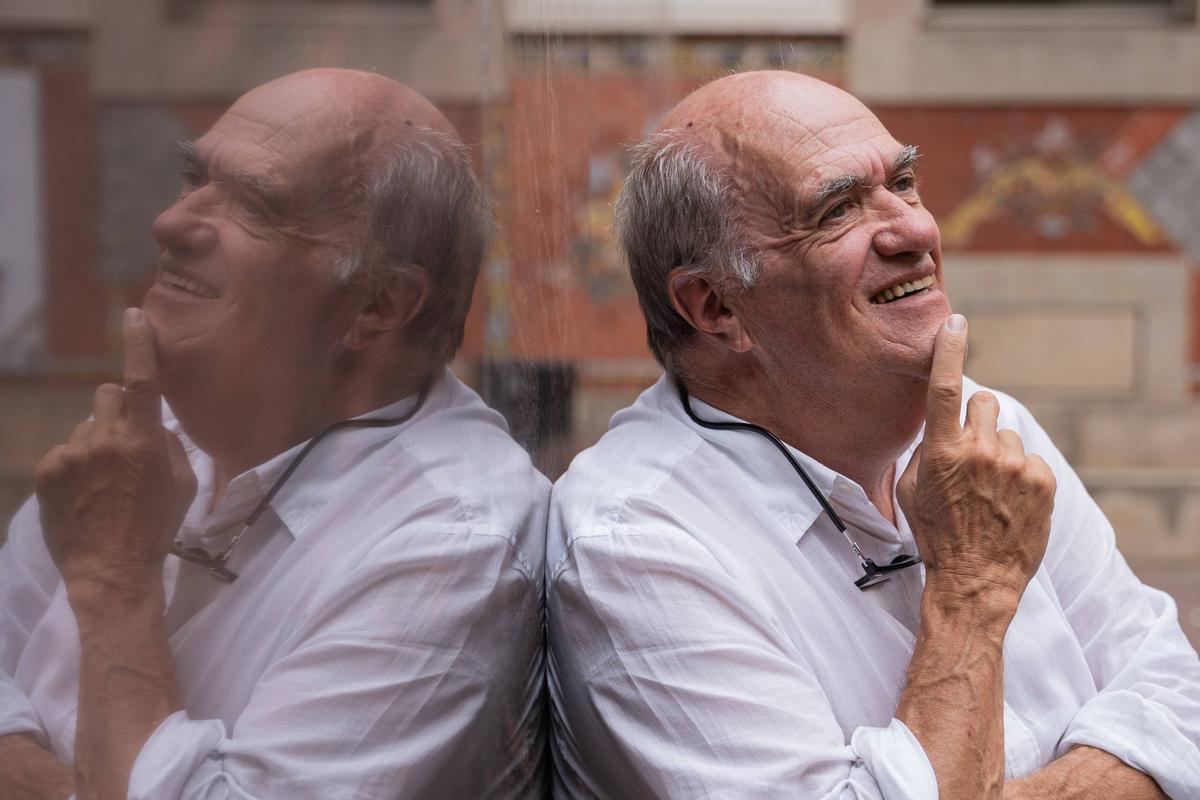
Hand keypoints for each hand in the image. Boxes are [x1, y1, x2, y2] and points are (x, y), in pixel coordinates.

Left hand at [34, 308, 196, 592]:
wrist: (110, 572)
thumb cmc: (156, 530)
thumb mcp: (182, 486)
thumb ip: (170, 447)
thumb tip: (156, 426)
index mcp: (144, 441)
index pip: (141, 380)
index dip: (138, 344)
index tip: (133, 316)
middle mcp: (105, 440)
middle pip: (106, 393)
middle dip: (117, 407)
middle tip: (125, 441)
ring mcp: (71, 455)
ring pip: (85, 426)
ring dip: (96, 443)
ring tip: (104, 483)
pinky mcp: (47, 472)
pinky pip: (65, 452)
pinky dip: (75, 466)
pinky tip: (84, 494)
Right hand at [897, 315, 1055, 602]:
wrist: (976, 581)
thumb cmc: (937, 536)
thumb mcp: (912, 491)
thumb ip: (925, 451)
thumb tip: (940, 427)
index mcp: (942, 452)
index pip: (944, 388)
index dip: (949, 350)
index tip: (955, 323)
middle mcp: (981, 452)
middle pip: (984, 402)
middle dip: (977, 419)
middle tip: (970, 452)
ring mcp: (1015, 467)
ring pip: (1008, 434)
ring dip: (999, 452)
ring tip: (990, 490)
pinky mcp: (1043, 483)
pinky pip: (1030, 459)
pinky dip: (1021, 475)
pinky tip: (1009, 501)